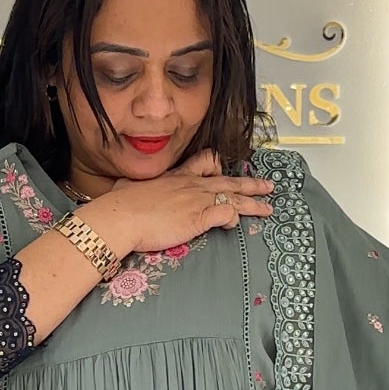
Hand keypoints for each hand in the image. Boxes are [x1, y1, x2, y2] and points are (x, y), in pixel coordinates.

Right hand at [85, 150, 272, 261]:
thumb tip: (122, 191)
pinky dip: (235, 219)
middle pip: (228, 181)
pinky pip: (227, 215)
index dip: (217, 168)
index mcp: (176, 176)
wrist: (120, 216)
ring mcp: (197, 200)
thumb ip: (133, 189)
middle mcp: (191, 185)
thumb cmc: (119, 204)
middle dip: (250, 184)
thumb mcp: (128, 188)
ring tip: (269, 208)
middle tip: (267, 186)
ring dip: (254, 203)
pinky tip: (235, 226)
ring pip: (234, 198)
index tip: (225, 173)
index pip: (204, 164)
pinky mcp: (199, 217)